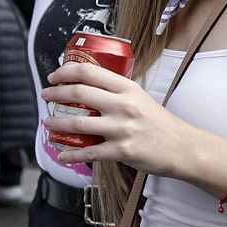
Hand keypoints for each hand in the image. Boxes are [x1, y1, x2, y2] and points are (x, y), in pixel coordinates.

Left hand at [40, 62, 213, 177]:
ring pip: (78, 123)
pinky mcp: (122, 150)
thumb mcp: (141, 98)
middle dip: (55, 94)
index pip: (89, 72)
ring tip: (47, 124)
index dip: (65, 72)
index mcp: (127, 88)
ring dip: (57, 123)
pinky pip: (89, 152)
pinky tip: (62, 154)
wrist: (181, 147)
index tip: (54, 76)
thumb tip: (88, 88)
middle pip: (79, 93)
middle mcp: (123, 105)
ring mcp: (122, 128)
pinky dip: (71, 154)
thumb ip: (117, 92)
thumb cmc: (160, 123)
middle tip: (45, 96)